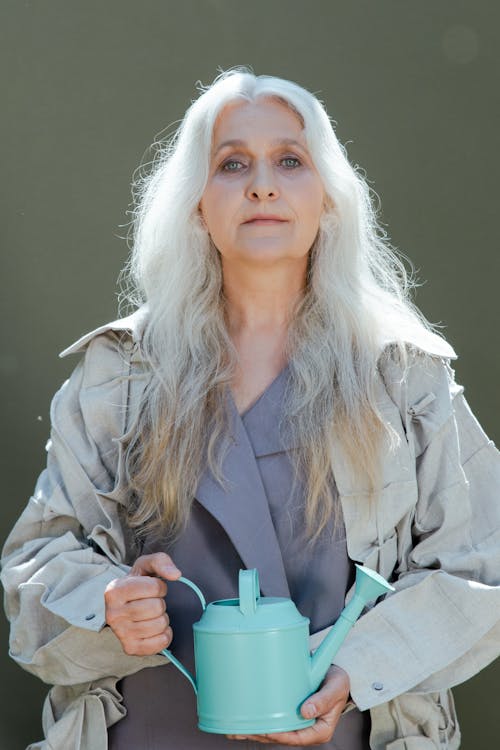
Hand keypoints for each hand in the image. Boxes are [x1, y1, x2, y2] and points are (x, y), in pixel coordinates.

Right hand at [104, 552, 181, 655]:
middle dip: (160, 602)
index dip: (159, 586)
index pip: (155, 587)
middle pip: (157, 607)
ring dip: (162, 618)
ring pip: (160, 624)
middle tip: (150, 602)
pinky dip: (164, 634)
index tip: (151, 588)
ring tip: (150, 614)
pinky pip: (162, 642)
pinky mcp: (131, 648)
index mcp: (114, 591)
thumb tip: (176, 574)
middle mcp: (113, 614)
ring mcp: (120, 633)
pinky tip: (154, 628)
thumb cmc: (138, 583)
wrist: (125, 605)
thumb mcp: (146, 565)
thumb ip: (161, 561)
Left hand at [226, 665, 349, 744]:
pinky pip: (272, 718)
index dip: (279, 736)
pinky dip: (258, 718)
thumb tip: (306, 712)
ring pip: (274, 730)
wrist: (334, 671)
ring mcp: (296, 721)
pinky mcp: (288, 711)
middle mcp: (305, 728)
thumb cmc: (337, 680)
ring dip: (255, 730)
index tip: (265, 730)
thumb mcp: (336, 687)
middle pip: (281, 736)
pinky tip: (241, 717)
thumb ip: (324, 698)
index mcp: (319, 729)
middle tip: (242, 728)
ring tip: (234, 727)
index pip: (296, 738)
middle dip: (261, 735)